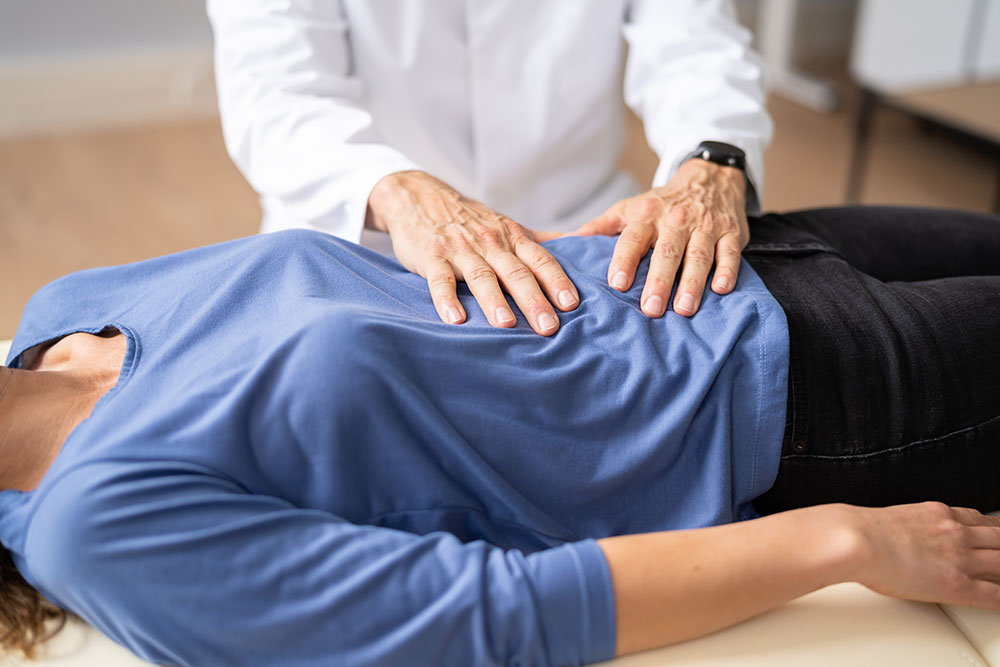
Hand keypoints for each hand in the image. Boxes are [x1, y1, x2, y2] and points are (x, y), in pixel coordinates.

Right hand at [366, 171, 578, 335]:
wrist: (418, 197)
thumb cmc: (468, 219)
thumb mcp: (505, 225)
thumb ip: (539, 240)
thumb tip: (583, 245)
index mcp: (511, 237)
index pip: (540, 260)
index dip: (556, 281)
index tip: (572, 304)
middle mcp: (489, 243)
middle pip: (516, 272)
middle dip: (534, 300)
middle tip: (549, 327)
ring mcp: (460, 249)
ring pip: (481, 276)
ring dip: (494, 301)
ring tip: (507, 325)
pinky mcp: (431, 256)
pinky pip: (440, 280)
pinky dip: (446, 299)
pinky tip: (455, 319)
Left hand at [576, 159, 747, 317]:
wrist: (710, 177)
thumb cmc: (661, 203)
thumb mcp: (627, 209)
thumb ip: (597, 229)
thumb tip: (558, 243)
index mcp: (646, 216)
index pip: (632, 239)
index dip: (624, 260)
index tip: (616, 284)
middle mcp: (676, 221)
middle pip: (666, 253)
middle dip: (658, 281)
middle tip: (650, 310)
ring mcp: (705, 227)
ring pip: (699, 256)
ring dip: (692, 283)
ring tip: (684, 309)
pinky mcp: (731, 233)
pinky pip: (730, 253)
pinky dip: (727, 271)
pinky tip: (721, 289)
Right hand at [849, 501, 999, 609]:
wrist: (857, 540)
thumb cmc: (862, 531)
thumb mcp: (895, 516)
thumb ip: (909, 524)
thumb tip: (902, 536)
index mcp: (940, 514)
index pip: (981, 522)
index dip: (994, 532)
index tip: (994, 540)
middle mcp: (956, 533)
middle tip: (999, 558)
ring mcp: (961, 558)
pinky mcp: (958, 584)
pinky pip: (996, 595)